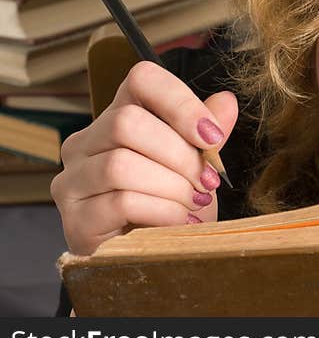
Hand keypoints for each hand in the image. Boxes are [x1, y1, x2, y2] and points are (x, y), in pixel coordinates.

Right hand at [51, 61, 238, 255]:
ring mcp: (72, 180)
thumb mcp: (197, 165)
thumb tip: (226, 102)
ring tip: (194, 204)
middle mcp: (85, 143)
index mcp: (118, 116)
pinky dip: (162, 212)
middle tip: (207, 182)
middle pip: (127, 122)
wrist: (154, 257)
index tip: (212, 136)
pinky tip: (180, 223)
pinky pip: (121, 202)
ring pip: (121, 164)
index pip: (141, 79)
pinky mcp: (75, 218)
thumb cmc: (173, 204)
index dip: (180, 102)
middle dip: (180, 155)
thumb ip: (207, 133)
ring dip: (172, 187)